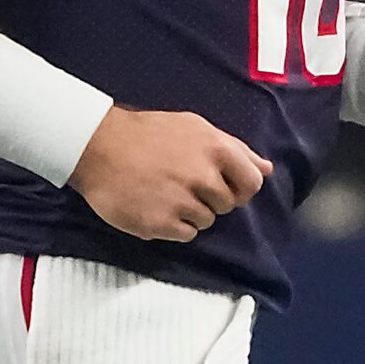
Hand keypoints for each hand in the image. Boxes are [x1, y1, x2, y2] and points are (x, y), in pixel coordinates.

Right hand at [70, 107, 271, 241]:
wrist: (98, 146)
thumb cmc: (149, 134)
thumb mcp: (196, 129)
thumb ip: (235, 149)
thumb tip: (266, 168)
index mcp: (215, 149)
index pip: (252, 183)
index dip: (240, 187)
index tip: (223, 185)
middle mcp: (202, 176)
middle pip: (227, 204)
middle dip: (211, 198)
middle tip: (182, 183)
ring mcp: (181, 201)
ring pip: (207, 221)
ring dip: (191, 212)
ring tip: (165, 192)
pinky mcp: (160, 223)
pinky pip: (186, 235)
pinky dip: (175, 226)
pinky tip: (157, 206)